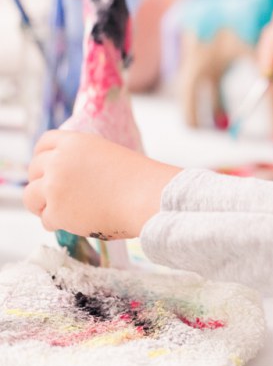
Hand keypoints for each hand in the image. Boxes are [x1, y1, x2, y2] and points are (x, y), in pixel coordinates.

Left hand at [24, 130, 180, 238]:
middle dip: (41, 182)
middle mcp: (59, 161)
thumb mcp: (109, 155)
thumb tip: (73, 176)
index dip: (43, 156)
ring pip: (30, 196)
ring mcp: (55, 187)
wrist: (148, 197)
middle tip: (54, 194)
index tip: (47, 168)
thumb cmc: (140, 179)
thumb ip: (85, 159)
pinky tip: (75, 222)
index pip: (44, 143)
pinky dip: (58, 223)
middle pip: (34, 170)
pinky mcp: (56, 212)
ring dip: (42, 204)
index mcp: (75, 142)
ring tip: (58, 211)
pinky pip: (46, 219)